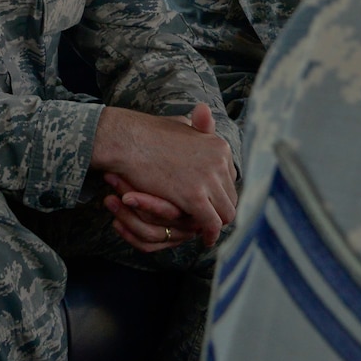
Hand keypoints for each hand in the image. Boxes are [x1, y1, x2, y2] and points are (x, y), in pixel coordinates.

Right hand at [90, 104, 236, 245]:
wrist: (128, 140)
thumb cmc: (148, 133)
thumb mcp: (181, 126)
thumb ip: (197, 130)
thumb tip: (205, 121)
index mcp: (218, 146)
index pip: (230, 178)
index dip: (219, 191)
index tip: (210, 200)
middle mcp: (220, 161)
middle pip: (231, 196)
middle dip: (220, 208)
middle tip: (209, 219)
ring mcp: (208, 179)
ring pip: (226, 212)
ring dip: (217, 223)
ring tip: (209, 232)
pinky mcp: (194, 197)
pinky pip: (211, 223)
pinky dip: (210, 234)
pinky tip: (205, 239)